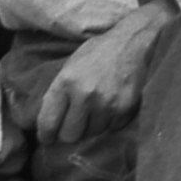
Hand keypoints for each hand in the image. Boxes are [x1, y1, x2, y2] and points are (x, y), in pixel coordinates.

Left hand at [44, 4, 167, 146]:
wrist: (134, 43)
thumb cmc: (98, 52)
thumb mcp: (70, 66)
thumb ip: (59, 93)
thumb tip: (49, 122)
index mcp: (66, 82)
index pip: (48, 122)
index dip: (46, 134)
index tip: (48, 138)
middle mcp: (85, 95)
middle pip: (70, 136)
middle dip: (69, 132)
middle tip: (72, 125)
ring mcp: (107, 104)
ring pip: (92, 133)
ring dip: (91, 126)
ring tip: (94, 110)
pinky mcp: (125, 109)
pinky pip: (111, 128)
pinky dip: (109, 121)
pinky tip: (110, 106)